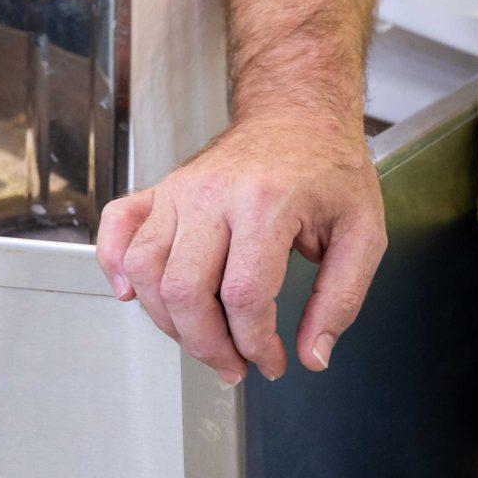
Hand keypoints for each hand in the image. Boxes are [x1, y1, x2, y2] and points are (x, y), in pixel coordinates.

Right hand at [95, 109, 386, 388]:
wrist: (301, 112)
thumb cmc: (330, 169)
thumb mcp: (364, 231)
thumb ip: (342, 298)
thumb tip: (313, 355)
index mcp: (267, 203)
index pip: (245, 296)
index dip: (256, 345)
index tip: (272, 361)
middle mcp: (214, 194)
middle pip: (185, 291)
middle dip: (208, 345)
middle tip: (235, 365)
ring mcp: (181, 188)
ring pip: (145, 269)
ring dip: (167, 321)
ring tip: (203, 338)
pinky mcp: (162, 188)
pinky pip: (118, 226)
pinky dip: (113, 264)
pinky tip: (133, 293)